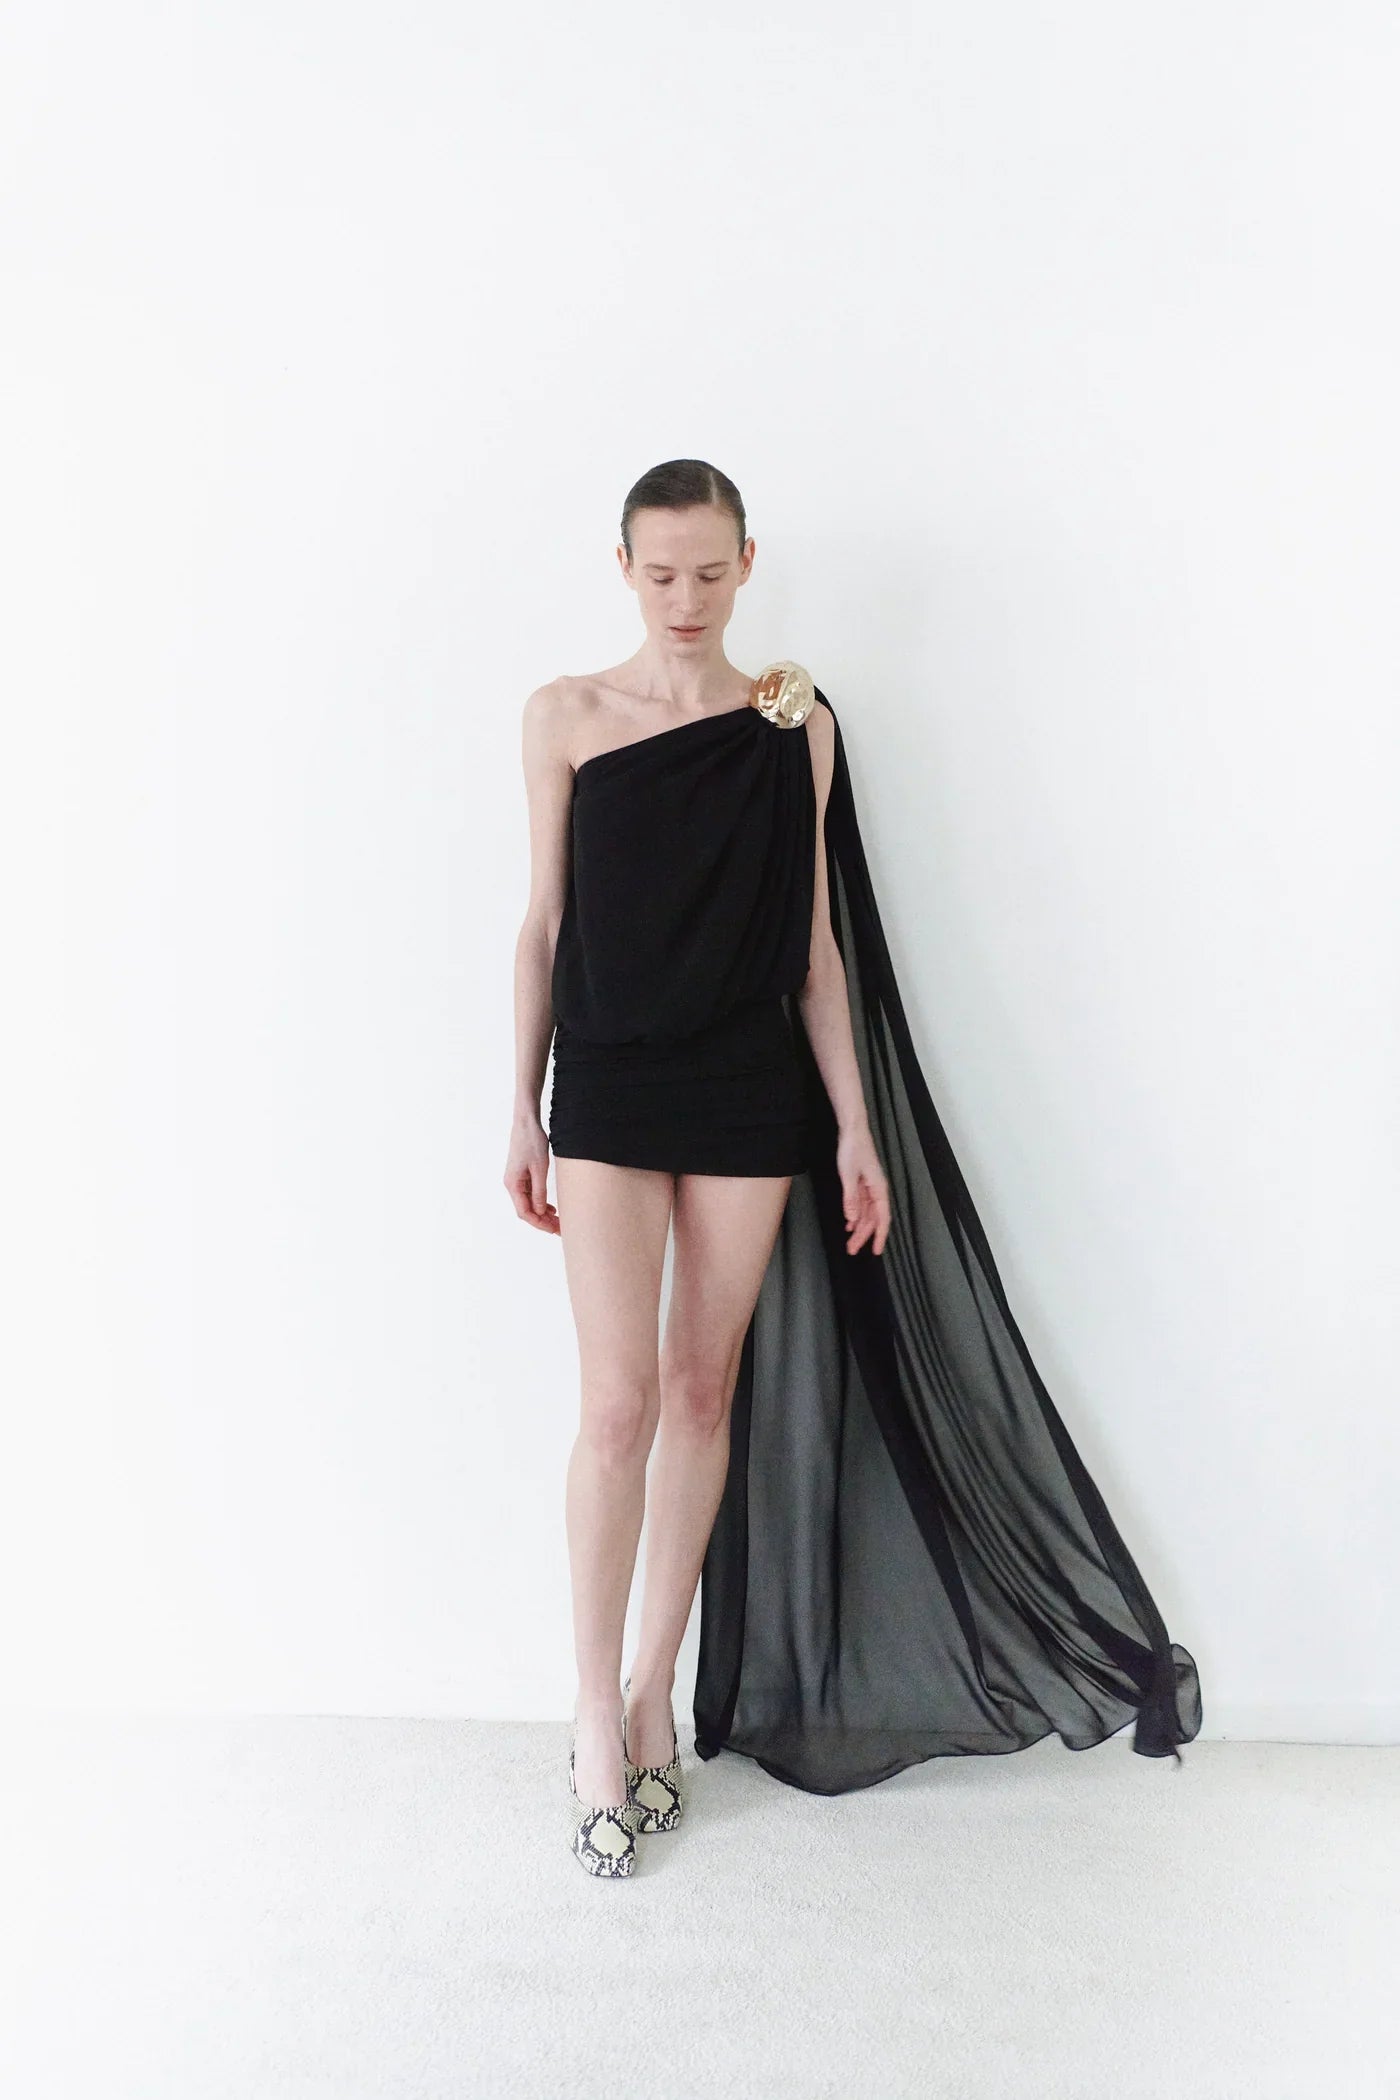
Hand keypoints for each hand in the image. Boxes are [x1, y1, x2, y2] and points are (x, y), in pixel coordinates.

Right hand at [504, 1118, 559, 1233]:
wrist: (526, 1123)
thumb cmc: (532, 1142)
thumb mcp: (539, 1168)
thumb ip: (540, 1191)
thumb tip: (541, 1212)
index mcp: (513, 1184)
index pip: (524, 1212)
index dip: (539, 1223)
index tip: (554, 1230)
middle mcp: (512, 1185)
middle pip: (526, 1210)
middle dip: (543, 1221)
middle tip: (560, 1229)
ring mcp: (516, 1180)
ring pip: (529, 1204)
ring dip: (543, 1214)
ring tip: (558, 1221)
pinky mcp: (522, 1175)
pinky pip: (530, 1195)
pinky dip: (541, 1203)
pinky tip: (552, 1208)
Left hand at [836, 1122, 889, 1255]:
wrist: (852, 1130)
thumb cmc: (853, 1149)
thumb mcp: (848, 1175)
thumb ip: (850, 1199)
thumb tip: (852, 1220)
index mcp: (879, 1189)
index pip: (882, 1218)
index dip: (880, 1236)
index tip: (876, 1251)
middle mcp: (876, 1190)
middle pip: (873, 1219)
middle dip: (863, 1236)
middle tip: (852, 1250)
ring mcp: (869, 1187)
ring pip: (866, 1213)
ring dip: (858, 1228)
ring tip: (849, 1242)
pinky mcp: (861, 1183)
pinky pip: (860, 1205)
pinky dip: (854, 1215)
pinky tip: (848, 1224)